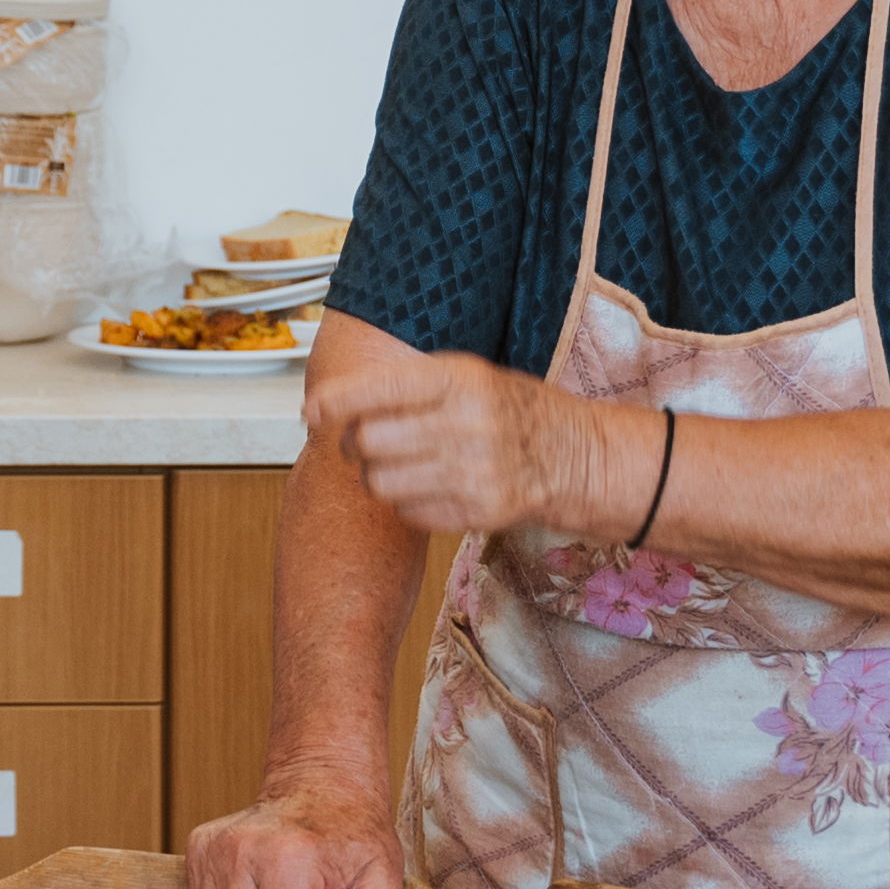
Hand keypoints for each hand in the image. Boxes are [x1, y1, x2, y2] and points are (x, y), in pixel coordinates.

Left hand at [310, 340, 612, 536]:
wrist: (576, 456)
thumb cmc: (508, 410)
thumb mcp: (468, 376)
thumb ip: (406, 387)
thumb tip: (328, 404)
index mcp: (461, 380)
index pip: (380, 389)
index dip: (336, 401)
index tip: (313, 410)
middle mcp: (468, 423)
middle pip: (369, 441)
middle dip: (354, 444)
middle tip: (362, 441)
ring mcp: (476, 472)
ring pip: (381, 483)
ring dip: (377, 476)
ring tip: (399, 465)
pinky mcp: (480, 512)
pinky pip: (409, 512)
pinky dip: (406, 502)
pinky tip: (428, 486)